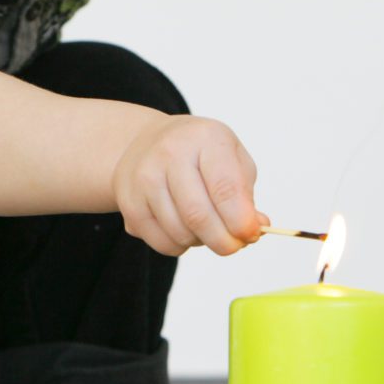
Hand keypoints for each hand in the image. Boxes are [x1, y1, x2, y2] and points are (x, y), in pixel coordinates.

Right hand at [112, 116, 268, 256]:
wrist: (146, 141)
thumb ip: (245, 194)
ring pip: (180, 233)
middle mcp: (170, 153)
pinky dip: (180, 246)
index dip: (241, 221)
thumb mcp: (231, 158)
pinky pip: (161, 242)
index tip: (251, 235)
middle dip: (223, 241)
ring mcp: (144, 177)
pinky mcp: (129, 202)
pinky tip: (184, 228)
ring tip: (206, 227)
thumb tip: (255, 229)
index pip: (225, 188)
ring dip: (201, 241)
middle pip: (198, 216)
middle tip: (234, 246)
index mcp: (205, 138)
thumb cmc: (198, 153)